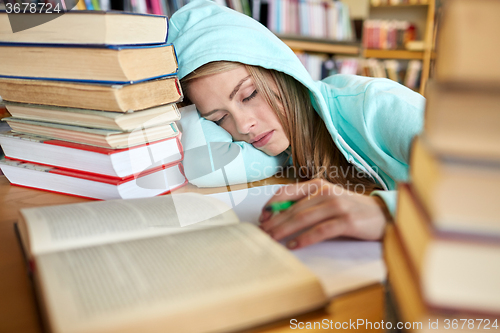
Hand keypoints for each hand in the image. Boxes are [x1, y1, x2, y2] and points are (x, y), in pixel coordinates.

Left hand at [258, 179, 389, 249]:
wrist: (384, 214)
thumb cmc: (352, 208)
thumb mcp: (328, 199)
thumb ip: (307, 203)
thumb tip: (280, 215)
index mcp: (318, 184)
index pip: (287, 192)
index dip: (272, 205)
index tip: (262, 217)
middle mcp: (326, 192)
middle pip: (293, 208)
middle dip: (275, 222)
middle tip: (262, 233)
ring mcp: (337, 206)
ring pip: (303, 218)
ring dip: (285, 230)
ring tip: (272, 240)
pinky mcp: (346, 221)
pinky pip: (320, 231)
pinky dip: (305, 239)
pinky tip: (294, 245)